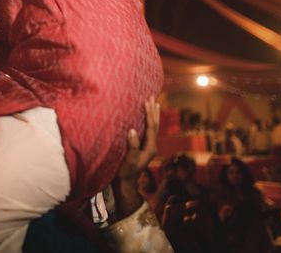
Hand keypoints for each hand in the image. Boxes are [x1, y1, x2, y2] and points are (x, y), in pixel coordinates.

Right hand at [113, 96, 159, 217]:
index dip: (149, 114)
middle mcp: (151, 146)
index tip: (147, 101)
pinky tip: (145, 118)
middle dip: (153, 111)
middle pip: (154, 125)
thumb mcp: (128, 160)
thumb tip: (133, 130)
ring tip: (154, 103)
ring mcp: (147, 147)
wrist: (126, 184)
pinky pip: (147, 130)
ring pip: (152, 127)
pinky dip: (147, 121)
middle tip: (153, 96)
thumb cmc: (126, 173)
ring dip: (152, 115)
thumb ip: (132, 146)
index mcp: (149, 148)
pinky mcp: (142, 147)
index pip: (151, 127)